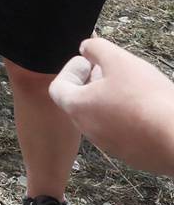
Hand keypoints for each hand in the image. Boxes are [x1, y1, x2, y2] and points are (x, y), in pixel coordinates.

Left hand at [49, 37, 173, 174]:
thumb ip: (96, 48)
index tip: (90, 62)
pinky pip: (123, 132)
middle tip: (112, 71)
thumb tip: (86, 48)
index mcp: (78, 108)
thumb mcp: (119, 60)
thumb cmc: (147, 99)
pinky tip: (147, 108)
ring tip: (132, 87)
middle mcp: (89, 130)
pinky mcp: (133, 156)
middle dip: (92, 82)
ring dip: (111, 100)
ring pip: (102, 117)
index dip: (71, 70)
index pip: (58, 88)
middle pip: (81, 102)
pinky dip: (128, 117)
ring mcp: (111, 146)